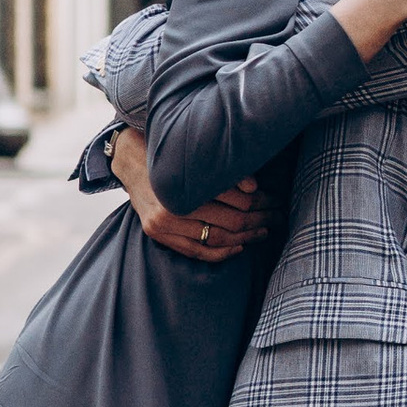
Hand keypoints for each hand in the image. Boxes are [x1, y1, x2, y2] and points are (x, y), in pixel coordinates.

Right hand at [111, 125, 273, 262]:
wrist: (130, 160)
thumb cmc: (169, 153)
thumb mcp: (195, 154)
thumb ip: (224, 170)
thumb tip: (255, 187)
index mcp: (186, 182)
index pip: (235, 198)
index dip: (260, 199)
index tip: (275, 198)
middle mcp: (172, 206)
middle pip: (229, 220)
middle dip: (258, 218)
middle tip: (277, 215)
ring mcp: (163, 224)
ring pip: (216, 238)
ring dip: (245, 237)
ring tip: (264, 230)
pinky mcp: (158, 235)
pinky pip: (196, 251)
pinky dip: (221, 252)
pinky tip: (240, 247)